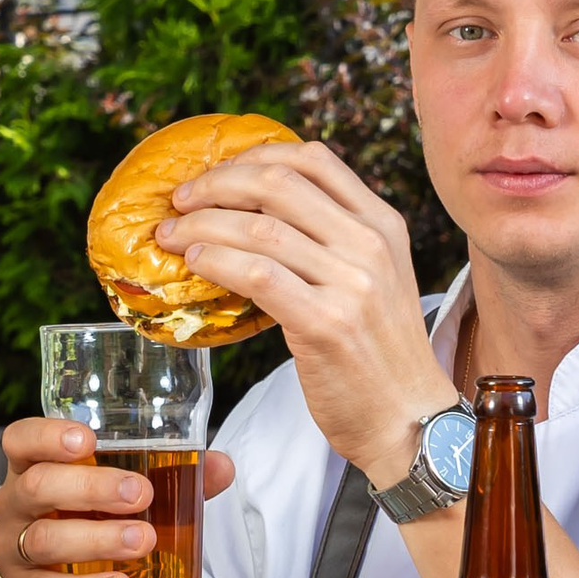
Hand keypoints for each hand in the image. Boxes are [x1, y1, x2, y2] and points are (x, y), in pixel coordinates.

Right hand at [0, 415, 236, 577]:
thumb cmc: (88, 531)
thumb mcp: (118, 503)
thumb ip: (168, 482)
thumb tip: (221, 466)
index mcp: (34, 469)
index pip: (21, 440)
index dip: (47, 436)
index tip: (88, 441)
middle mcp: (14, 505)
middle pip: (38, 486)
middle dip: (91, 488)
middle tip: (141, 495)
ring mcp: (12, 551)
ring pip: (44, 540)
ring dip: (97, 539)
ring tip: (143, 541)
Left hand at [153, 141, 457, 486]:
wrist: (407, 420)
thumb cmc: (378, 356)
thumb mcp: (373, 281)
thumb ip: (332, 242)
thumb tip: (253, 215)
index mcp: (382, 225)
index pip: (314, 159)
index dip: (254, 157)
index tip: (215, 173)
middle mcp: (370, 244)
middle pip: (278, 183)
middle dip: (215, 184)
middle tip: (179, 201)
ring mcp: (351, 283)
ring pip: (260, 227)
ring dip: (201, 225)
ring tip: (171, 237)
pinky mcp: (325, 322)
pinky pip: (256, 274)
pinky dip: (216, 261)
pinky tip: (195, 263)